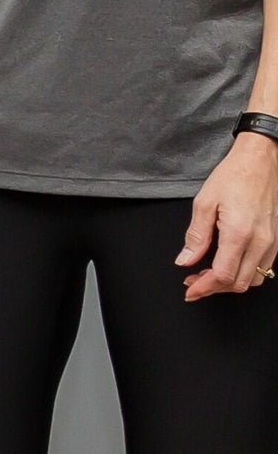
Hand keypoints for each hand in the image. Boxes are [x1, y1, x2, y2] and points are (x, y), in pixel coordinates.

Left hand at [180, 131, 277, 299]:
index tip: (189, 291)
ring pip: (254, 279)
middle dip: (214, 288)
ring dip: (230, 283)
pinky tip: (228, 264)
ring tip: (208, 274)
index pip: (222, 275)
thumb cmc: (233, 177)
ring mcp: (272, 241)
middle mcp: (260, 241)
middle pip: (239, 283)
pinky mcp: (276, 239)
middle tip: (193, 281)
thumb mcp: (204, 203)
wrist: (261, 162)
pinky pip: (264, 267)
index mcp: (239, 233)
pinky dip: (245, 273)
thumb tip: (185, 260)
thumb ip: (196, 236)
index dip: (203, 288)